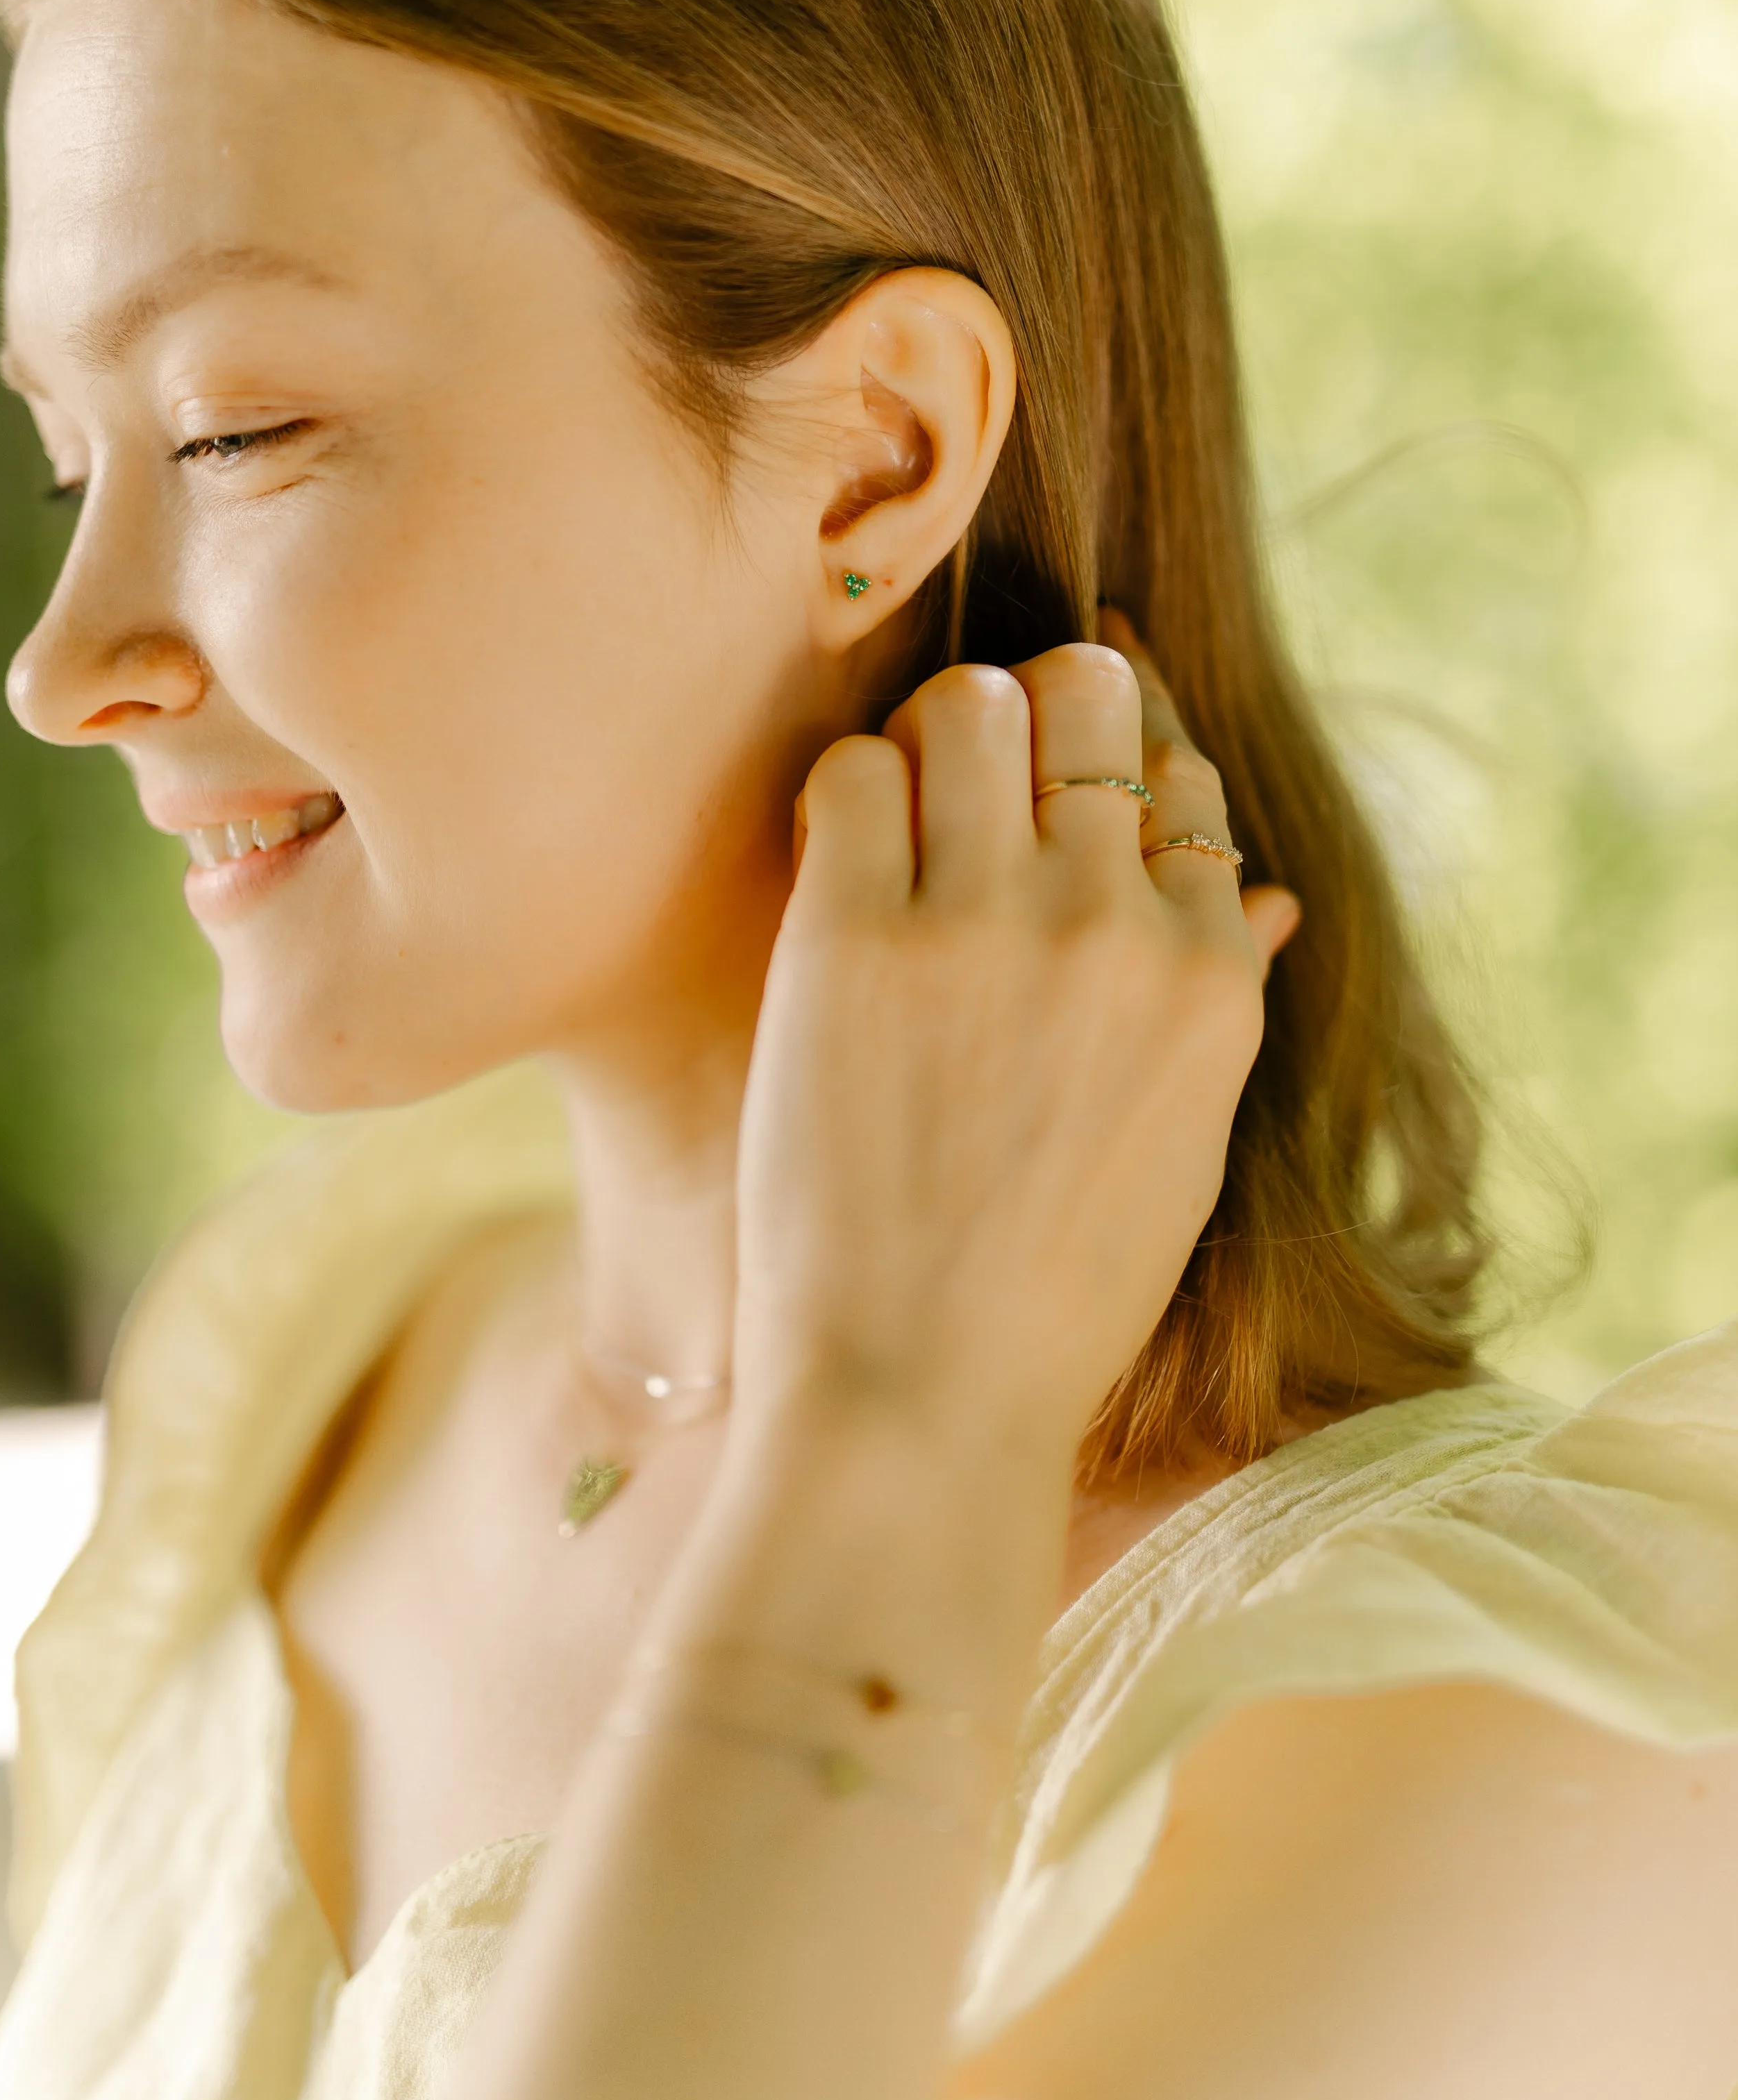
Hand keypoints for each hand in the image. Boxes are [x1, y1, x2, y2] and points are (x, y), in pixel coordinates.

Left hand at [733, 628, 1299, 1466]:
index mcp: (1209, 976)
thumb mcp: (1178, 1146)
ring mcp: (988, 925)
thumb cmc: (1047, 1294)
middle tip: (969, 761)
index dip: (1118, 751)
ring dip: (930, 730)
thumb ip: (1218, 1000)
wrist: (921, 1400)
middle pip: (1086, 699)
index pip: (1181, 778)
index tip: (1061, 764)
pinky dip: (845, 784)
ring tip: (898, 797)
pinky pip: (857, 770)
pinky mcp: (856, 940)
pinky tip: (834, 849)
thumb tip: (1266, 897)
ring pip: (970, 705)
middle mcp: (1115, 925)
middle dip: (1029, 706)